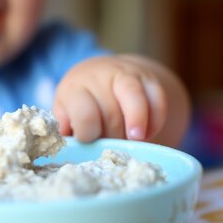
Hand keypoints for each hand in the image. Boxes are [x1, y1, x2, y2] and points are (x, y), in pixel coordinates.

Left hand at [53, 55, 187, 145]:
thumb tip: (71, 146)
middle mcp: (100, 77)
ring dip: (137, 120)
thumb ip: (66, 129)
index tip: (90, 141)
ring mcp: (126, 75)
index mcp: (75, 88)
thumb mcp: (65, 113)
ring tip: (137, 138)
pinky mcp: (148, 78)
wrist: (100, 74)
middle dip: (113, 136)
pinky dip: (156, 118)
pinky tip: (149, 133)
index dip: (88, 133)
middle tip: (112, 148)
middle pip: (111, 112)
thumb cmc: (81, 103)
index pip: (85, 114)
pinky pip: (157, 98)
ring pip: (134, 96)